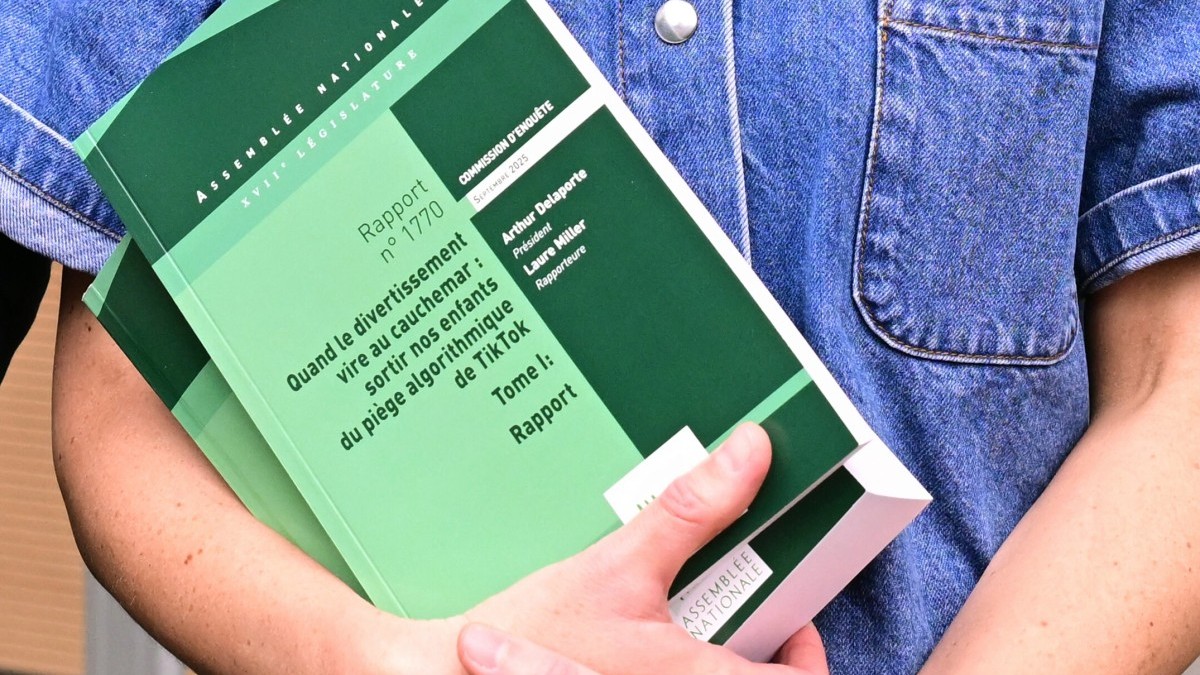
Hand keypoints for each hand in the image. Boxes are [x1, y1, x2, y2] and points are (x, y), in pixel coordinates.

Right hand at [460, 424, 830, 673]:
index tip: (792, 622)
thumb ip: (691, 512)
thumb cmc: (530, 637)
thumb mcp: (617, 565)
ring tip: (678, 616)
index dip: (808, 658)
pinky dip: (659, 662)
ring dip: (704, 653)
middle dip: (753, 652)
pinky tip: (626, 639)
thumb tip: (750, 452)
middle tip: (735, 609)